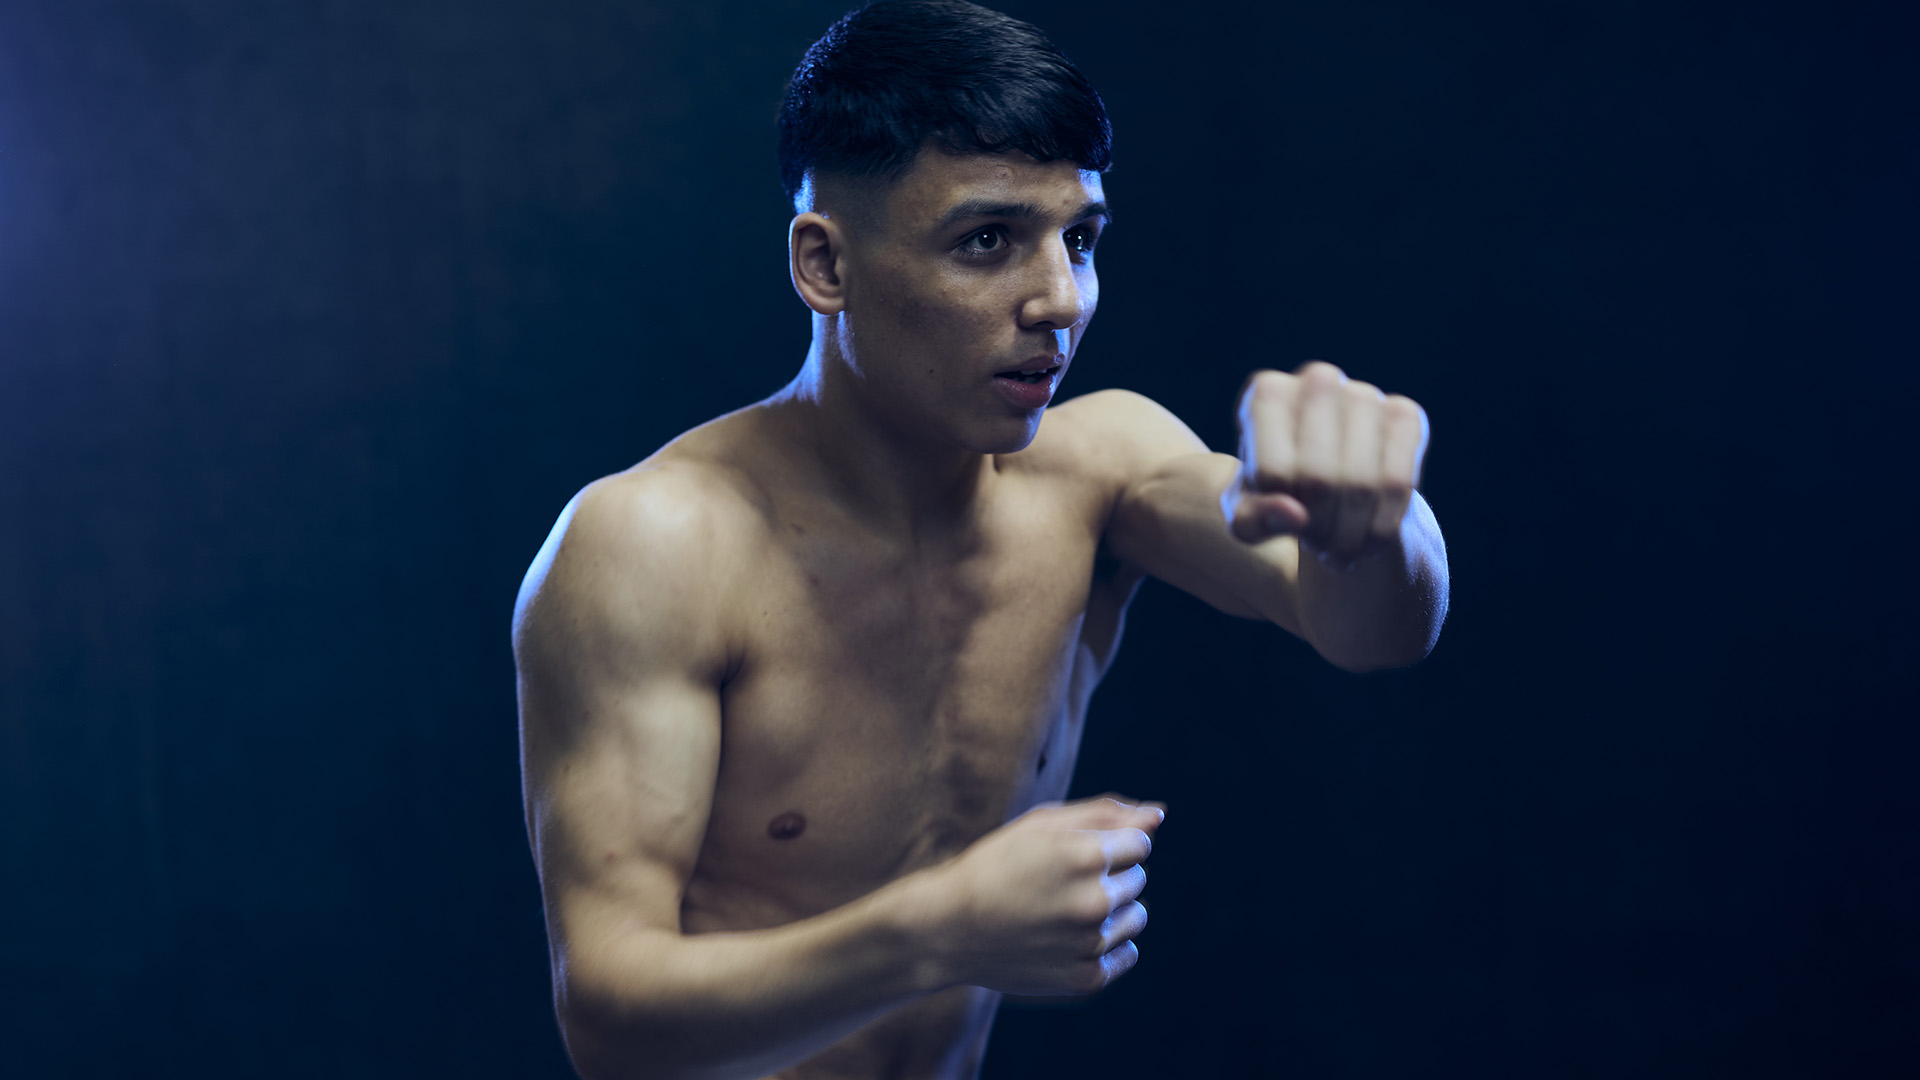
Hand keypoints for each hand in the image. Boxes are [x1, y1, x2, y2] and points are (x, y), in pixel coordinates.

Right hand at [928, 796, 1162, 995]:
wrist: (950, 929)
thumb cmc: (997, 866)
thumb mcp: (1043, 826)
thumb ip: (1105, 814)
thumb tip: (1158, 814)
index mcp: (1084, 855)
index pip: (1141, 844)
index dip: (1107, 845)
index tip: (1072, 854)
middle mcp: (1093, 901)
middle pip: (1138, 878)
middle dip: (1108, 875)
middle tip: (1057, 883)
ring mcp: (1090, 945)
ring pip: (1136, 917)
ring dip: (1110, 910)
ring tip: (1061, 911)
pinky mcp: (1086, 979)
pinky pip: (1127, 953)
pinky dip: (1105, 945)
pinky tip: (1067, 938)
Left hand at [1225, 361, 1429, 564]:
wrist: (1332, 488)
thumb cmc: (1276, 495)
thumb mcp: (1248, 516)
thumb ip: (1254, 519)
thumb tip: (1295, 516)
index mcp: (1267, 393)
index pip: (1272, 472)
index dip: (1278, 514)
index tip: (1282, 523)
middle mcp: (1317, 380)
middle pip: (1318, 479)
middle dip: (1317, 528)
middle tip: (1314, 545)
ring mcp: (1365, 393)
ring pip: (1361, 484)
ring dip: (1348, 535)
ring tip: (1336, 549)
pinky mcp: (1405, 415)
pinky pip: (1398, 484)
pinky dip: (1381, 528)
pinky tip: (1367, 543)